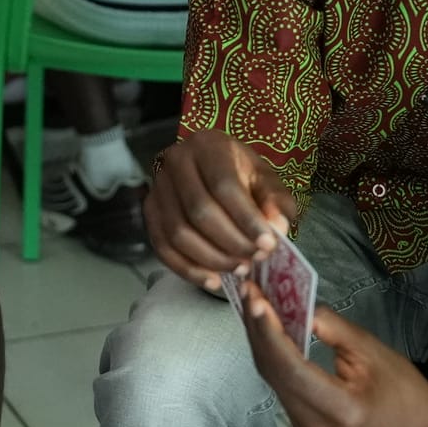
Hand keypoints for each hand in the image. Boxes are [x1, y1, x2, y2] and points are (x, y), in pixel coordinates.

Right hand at [144, 130, 296, 289]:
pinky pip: (162, 247)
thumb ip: (276, 203)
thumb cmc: (242, 175)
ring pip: (178, 233)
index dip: (246, 219)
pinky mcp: (150, 211)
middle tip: (255, 260)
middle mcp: (176, 161)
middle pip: (199, 211)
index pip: (224, 186)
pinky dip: (187, 270)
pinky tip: (213, 280)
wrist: (211, 169)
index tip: (268, 245)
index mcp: (208, 146)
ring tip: (238, 269)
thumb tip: (277, 228)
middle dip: (231, 243)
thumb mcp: (266, 180)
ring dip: (211, 259)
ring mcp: (157, 186)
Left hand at [238, 284, 427, 426]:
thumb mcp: (372, 351)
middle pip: (274, 372)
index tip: (255, 298)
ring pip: (272, 379)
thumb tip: (296, 307)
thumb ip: (332, 328)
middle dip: (258, 329)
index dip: (269, 332)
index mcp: (341, 410)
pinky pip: (280, 386)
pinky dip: (272, 356)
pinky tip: (266, 329)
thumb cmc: (403, 389)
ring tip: (253, 303)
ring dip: (261, 340)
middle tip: (249, 290)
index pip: (291, 368)